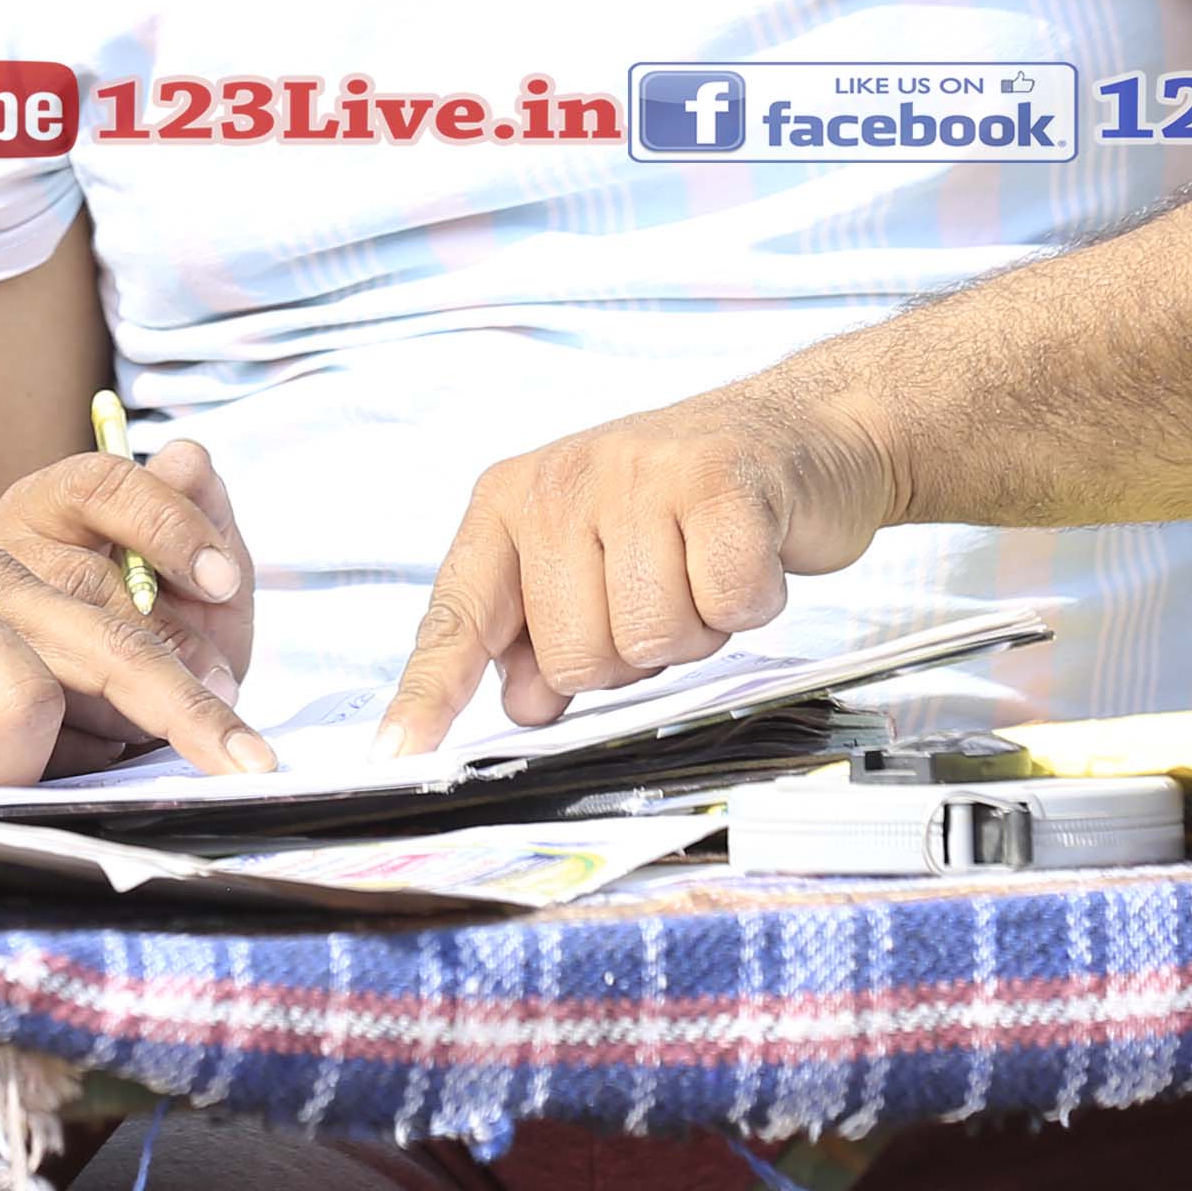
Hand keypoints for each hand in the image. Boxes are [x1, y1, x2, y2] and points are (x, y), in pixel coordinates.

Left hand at [374, 377, 897, 752]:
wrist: (797, 432)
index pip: (459, 617)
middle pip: (574, 658)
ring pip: (649, 639)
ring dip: (696, 629)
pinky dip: (750, 602)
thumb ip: (548, 632)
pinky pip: (724, 604)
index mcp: (510, 504)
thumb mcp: (597, 561)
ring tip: (703, 569)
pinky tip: (750, 554)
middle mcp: (561, 482)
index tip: (394, 758)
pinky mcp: (719, 482)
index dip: (429, 694)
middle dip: (634, 655)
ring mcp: (638, 475)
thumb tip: (522, 704)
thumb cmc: (686, 509)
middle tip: (666, 588)